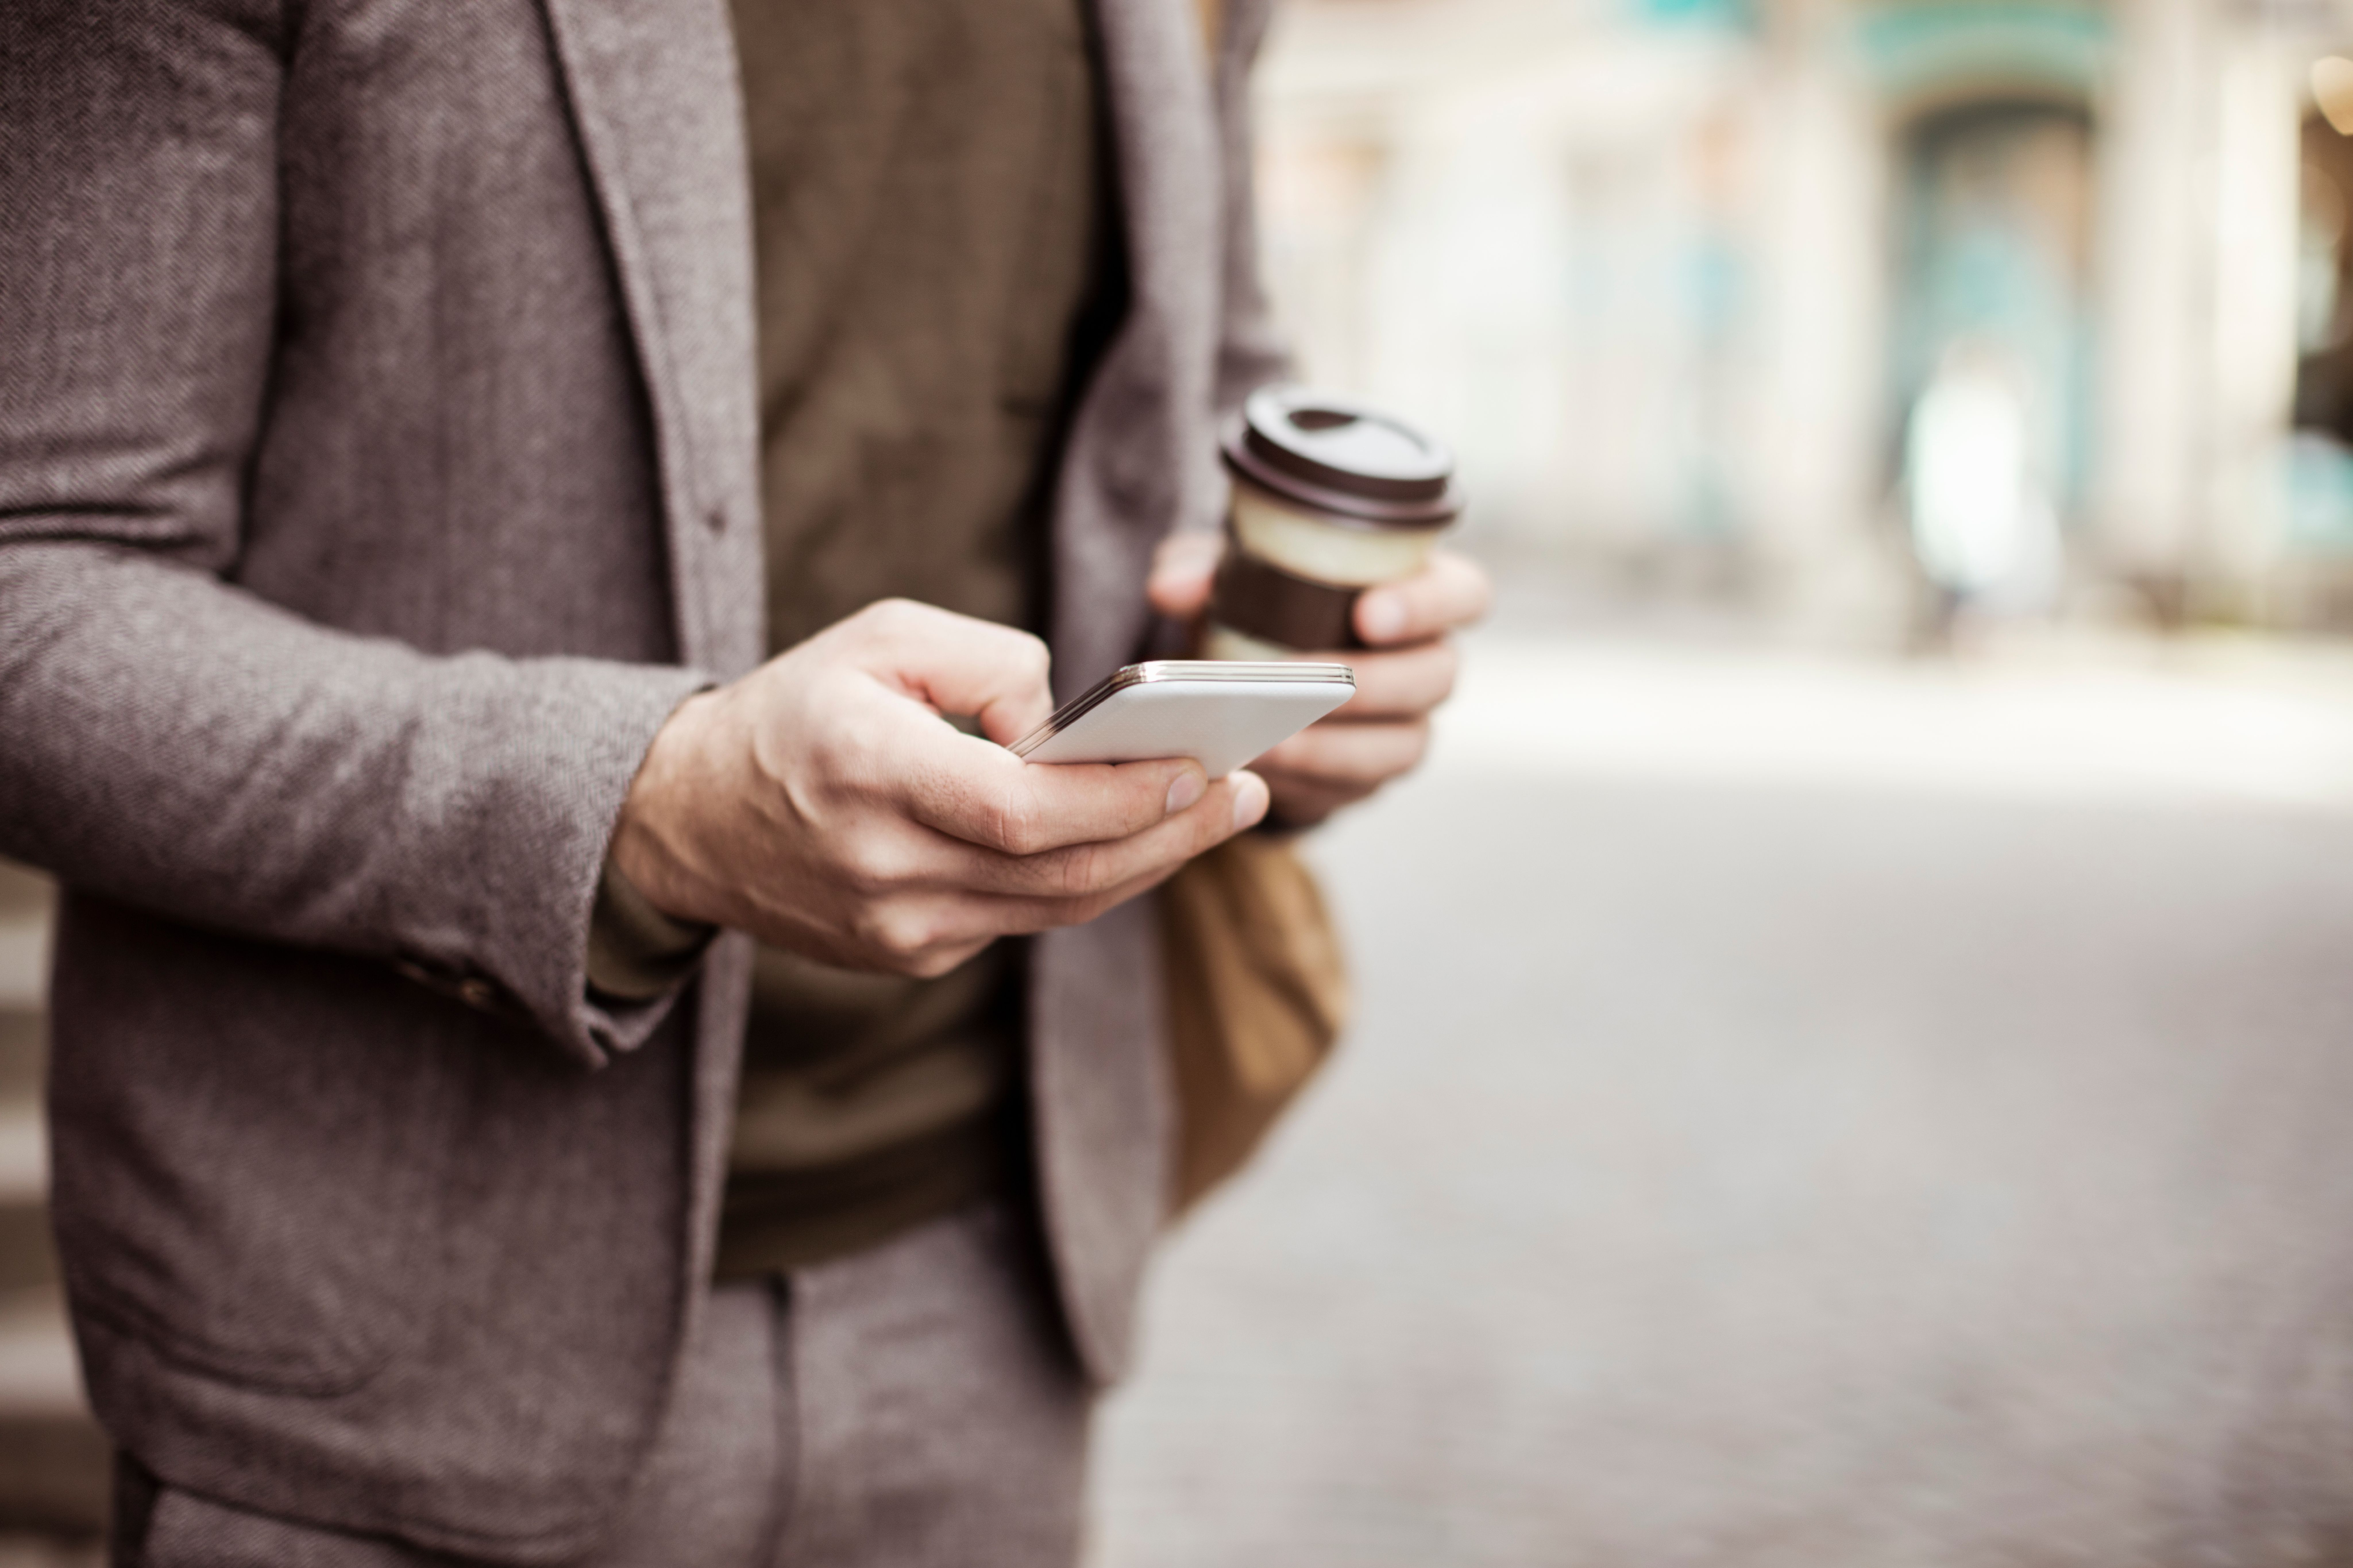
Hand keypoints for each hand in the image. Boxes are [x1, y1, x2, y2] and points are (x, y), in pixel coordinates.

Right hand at [610, 599, 1270, 975]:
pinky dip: (1087, 881)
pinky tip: (1136, 840)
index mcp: (868, 773)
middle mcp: (882, 866)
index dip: (1122, 799)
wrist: (687, 817)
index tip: (1201, 764)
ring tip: (1216, 813)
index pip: (1022, 811)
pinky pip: (1020, 920)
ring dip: (1149, 863)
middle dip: (1172, 834)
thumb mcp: (881, 636)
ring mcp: (896, 927)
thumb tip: (1068, 724)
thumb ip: (990, 664)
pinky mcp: (907, 955)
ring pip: (1055, 908)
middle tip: (1249, 789)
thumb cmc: (797, 707)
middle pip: (1061, 873)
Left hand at [1147, 534, 1489, 827]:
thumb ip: (1205, 569)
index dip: (1428, 604)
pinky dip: (1312, 780)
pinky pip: (1359, 787)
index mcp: (1419, 595)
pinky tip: (1265, 769)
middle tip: (1313, 686)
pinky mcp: (1373, 776)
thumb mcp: (1236, 577)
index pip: (1462, 594)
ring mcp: (1409, 726)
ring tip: (1274, 741)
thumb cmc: (1267, 607)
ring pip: (1404, 744)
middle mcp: (1429, 662)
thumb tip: (1171, 589)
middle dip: (1375, 684)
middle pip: (1436, 676)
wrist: (1261, 682)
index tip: (1369, 614)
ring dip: (1338, 745)